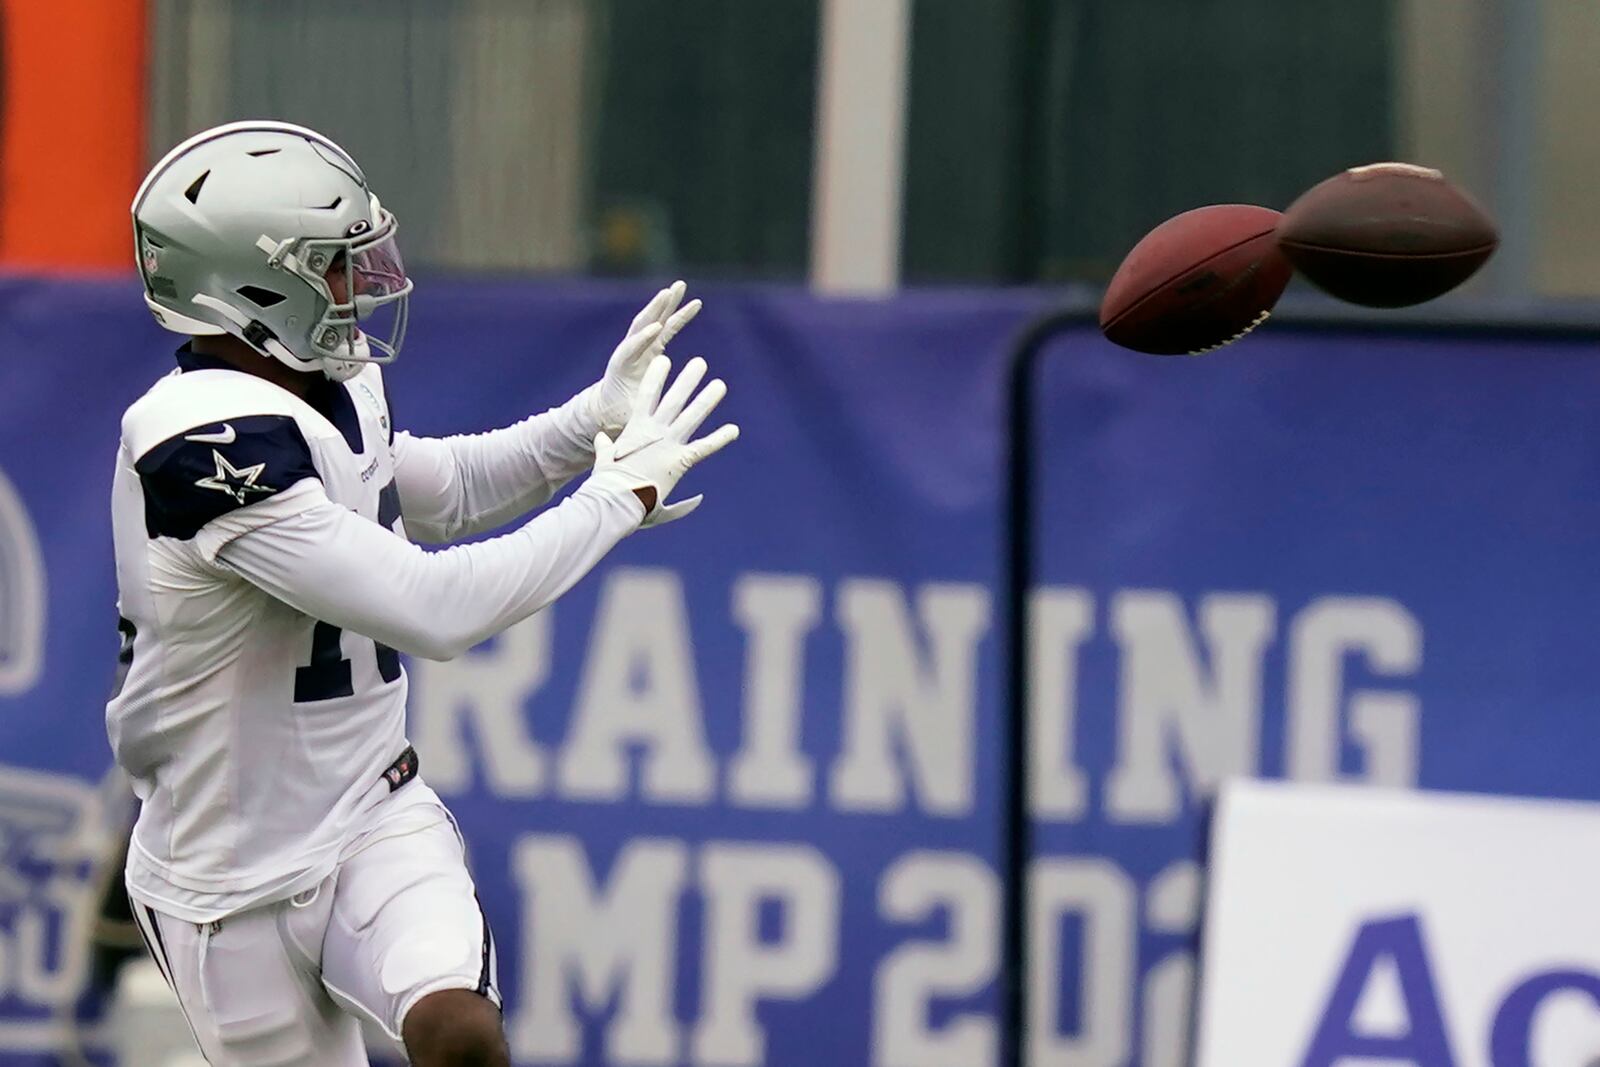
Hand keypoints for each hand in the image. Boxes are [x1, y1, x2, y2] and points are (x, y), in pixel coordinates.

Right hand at [591, 355, 737, 526]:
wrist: (615, 498)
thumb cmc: (608, 483)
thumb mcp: (603, 459)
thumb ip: (604, 447)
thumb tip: (600, 439)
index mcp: (636, 429)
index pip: (647, 396)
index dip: (656, 377)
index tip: (664, 360)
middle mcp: (654, 432)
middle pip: (674, 400)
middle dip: (688, 380)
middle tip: (700, 363)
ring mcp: (668, 445)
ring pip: (692, 417)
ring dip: (707, 400)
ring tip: (720, 384)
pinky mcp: (680, 462)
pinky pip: (704, 447)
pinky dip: (720, 439)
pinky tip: (734, 429)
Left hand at [593, 281, 701, 433]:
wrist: (608, 407)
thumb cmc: (617, 415)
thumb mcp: (622, 419)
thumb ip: (626, 420)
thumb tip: (623, 430)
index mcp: (621, 368)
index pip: (631, 348)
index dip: (642, 339)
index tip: (655, 329)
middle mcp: (630, 351)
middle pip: (641, 324)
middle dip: (655, 309)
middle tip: (667, 293)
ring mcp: (640, 346)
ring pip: (654, 320)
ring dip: (667, 303)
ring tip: (680, 286)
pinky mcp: (651, 346)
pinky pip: (667, 327)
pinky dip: (678, 314)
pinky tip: (694, 303)